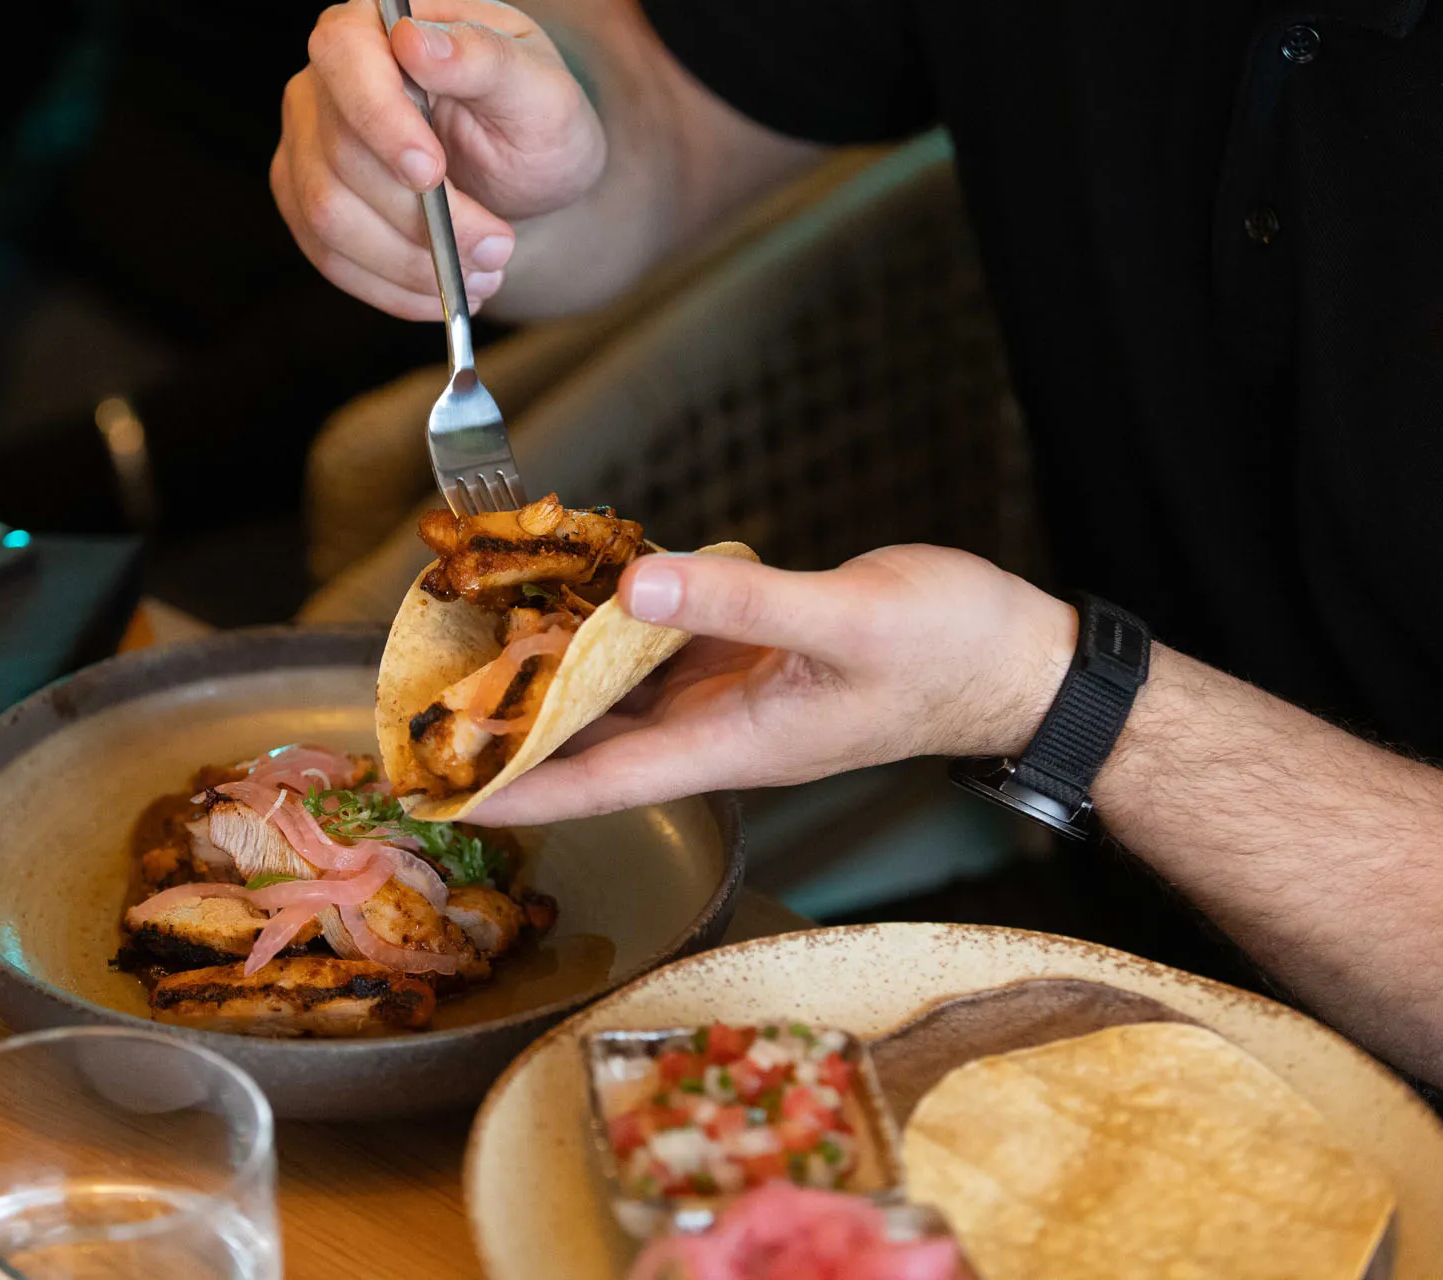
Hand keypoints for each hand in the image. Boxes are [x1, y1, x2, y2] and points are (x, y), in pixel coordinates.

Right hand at [273, 0, 606, 319]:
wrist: (527, 168)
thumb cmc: (533, 113)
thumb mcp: (537, 86)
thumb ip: (483, 59)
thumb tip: (416, 41)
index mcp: (377, 26)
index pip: (344, 56)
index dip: (380, 119)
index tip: (432, 173)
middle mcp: (327, 82)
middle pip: (339, 156)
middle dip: (420, 219)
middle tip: (496, 248)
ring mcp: (309, 146)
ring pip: (328, 217)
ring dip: (409, 263)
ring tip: (481, 276)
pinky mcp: (309, 205)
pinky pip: (331, 258)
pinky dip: (392, 288)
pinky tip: (442, 291)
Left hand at [468, 545, 1077, 824]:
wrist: (1014, 655)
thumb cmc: (947, 652)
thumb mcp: (845, 620)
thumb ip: (740, 604)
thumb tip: (638, 587)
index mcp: (733, 743)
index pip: (601, 781)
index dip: (519, 792)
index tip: (443, 798)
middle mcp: (717, 729)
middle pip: (591, 745)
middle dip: (512, 739)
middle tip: (428, 719)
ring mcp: (730, 695)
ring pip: (617, 697)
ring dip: (552, 682)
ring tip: (472, 655)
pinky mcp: (745, 655)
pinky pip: (657, 650)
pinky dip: (611, 630)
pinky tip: (573, 594)